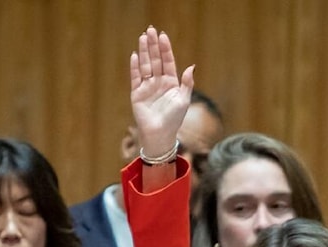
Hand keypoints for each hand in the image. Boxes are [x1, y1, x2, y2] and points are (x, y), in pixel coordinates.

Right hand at [130, 26, 193, 158]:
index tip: (163, 36)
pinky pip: (136, 77)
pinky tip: (135, 56)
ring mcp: (147, 87)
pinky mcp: (137, 93)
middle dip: (153, 45)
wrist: (160, 135)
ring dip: (144, 52)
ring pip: (145, 65)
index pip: (168, 62)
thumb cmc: (174, 119)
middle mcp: (158, 82)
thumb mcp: (184, 99)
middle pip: (155, 60)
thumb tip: (192, 66)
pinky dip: (135, 67)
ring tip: (142, 37)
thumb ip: (187, 83)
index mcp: (171, 83)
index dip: (165, 49)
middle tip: (150, 30)